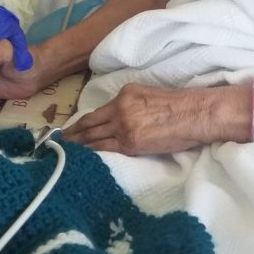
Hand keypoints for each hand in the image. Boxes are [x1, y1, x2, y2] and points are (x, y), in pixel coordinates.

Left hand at [63, 83, 218, 154]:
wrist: (196, 113)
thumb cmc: (182, 106)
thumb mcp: (151, 96)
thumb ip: (133, 105)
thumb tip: (122, 118)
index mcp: (126, 93)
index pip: (98, 111)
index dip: (81, 122)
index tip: (70, 129)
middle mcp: (120, 107)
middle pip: (89, 124)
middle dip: (72, 135)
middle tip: (57, 143)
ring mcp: (123, 125)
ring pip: (92, 137)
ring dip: (77, 146)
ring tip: (63, 154)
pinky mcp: (129, 143)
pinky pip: (103, 150)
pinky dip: (90, 154)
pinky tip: (80, 160)